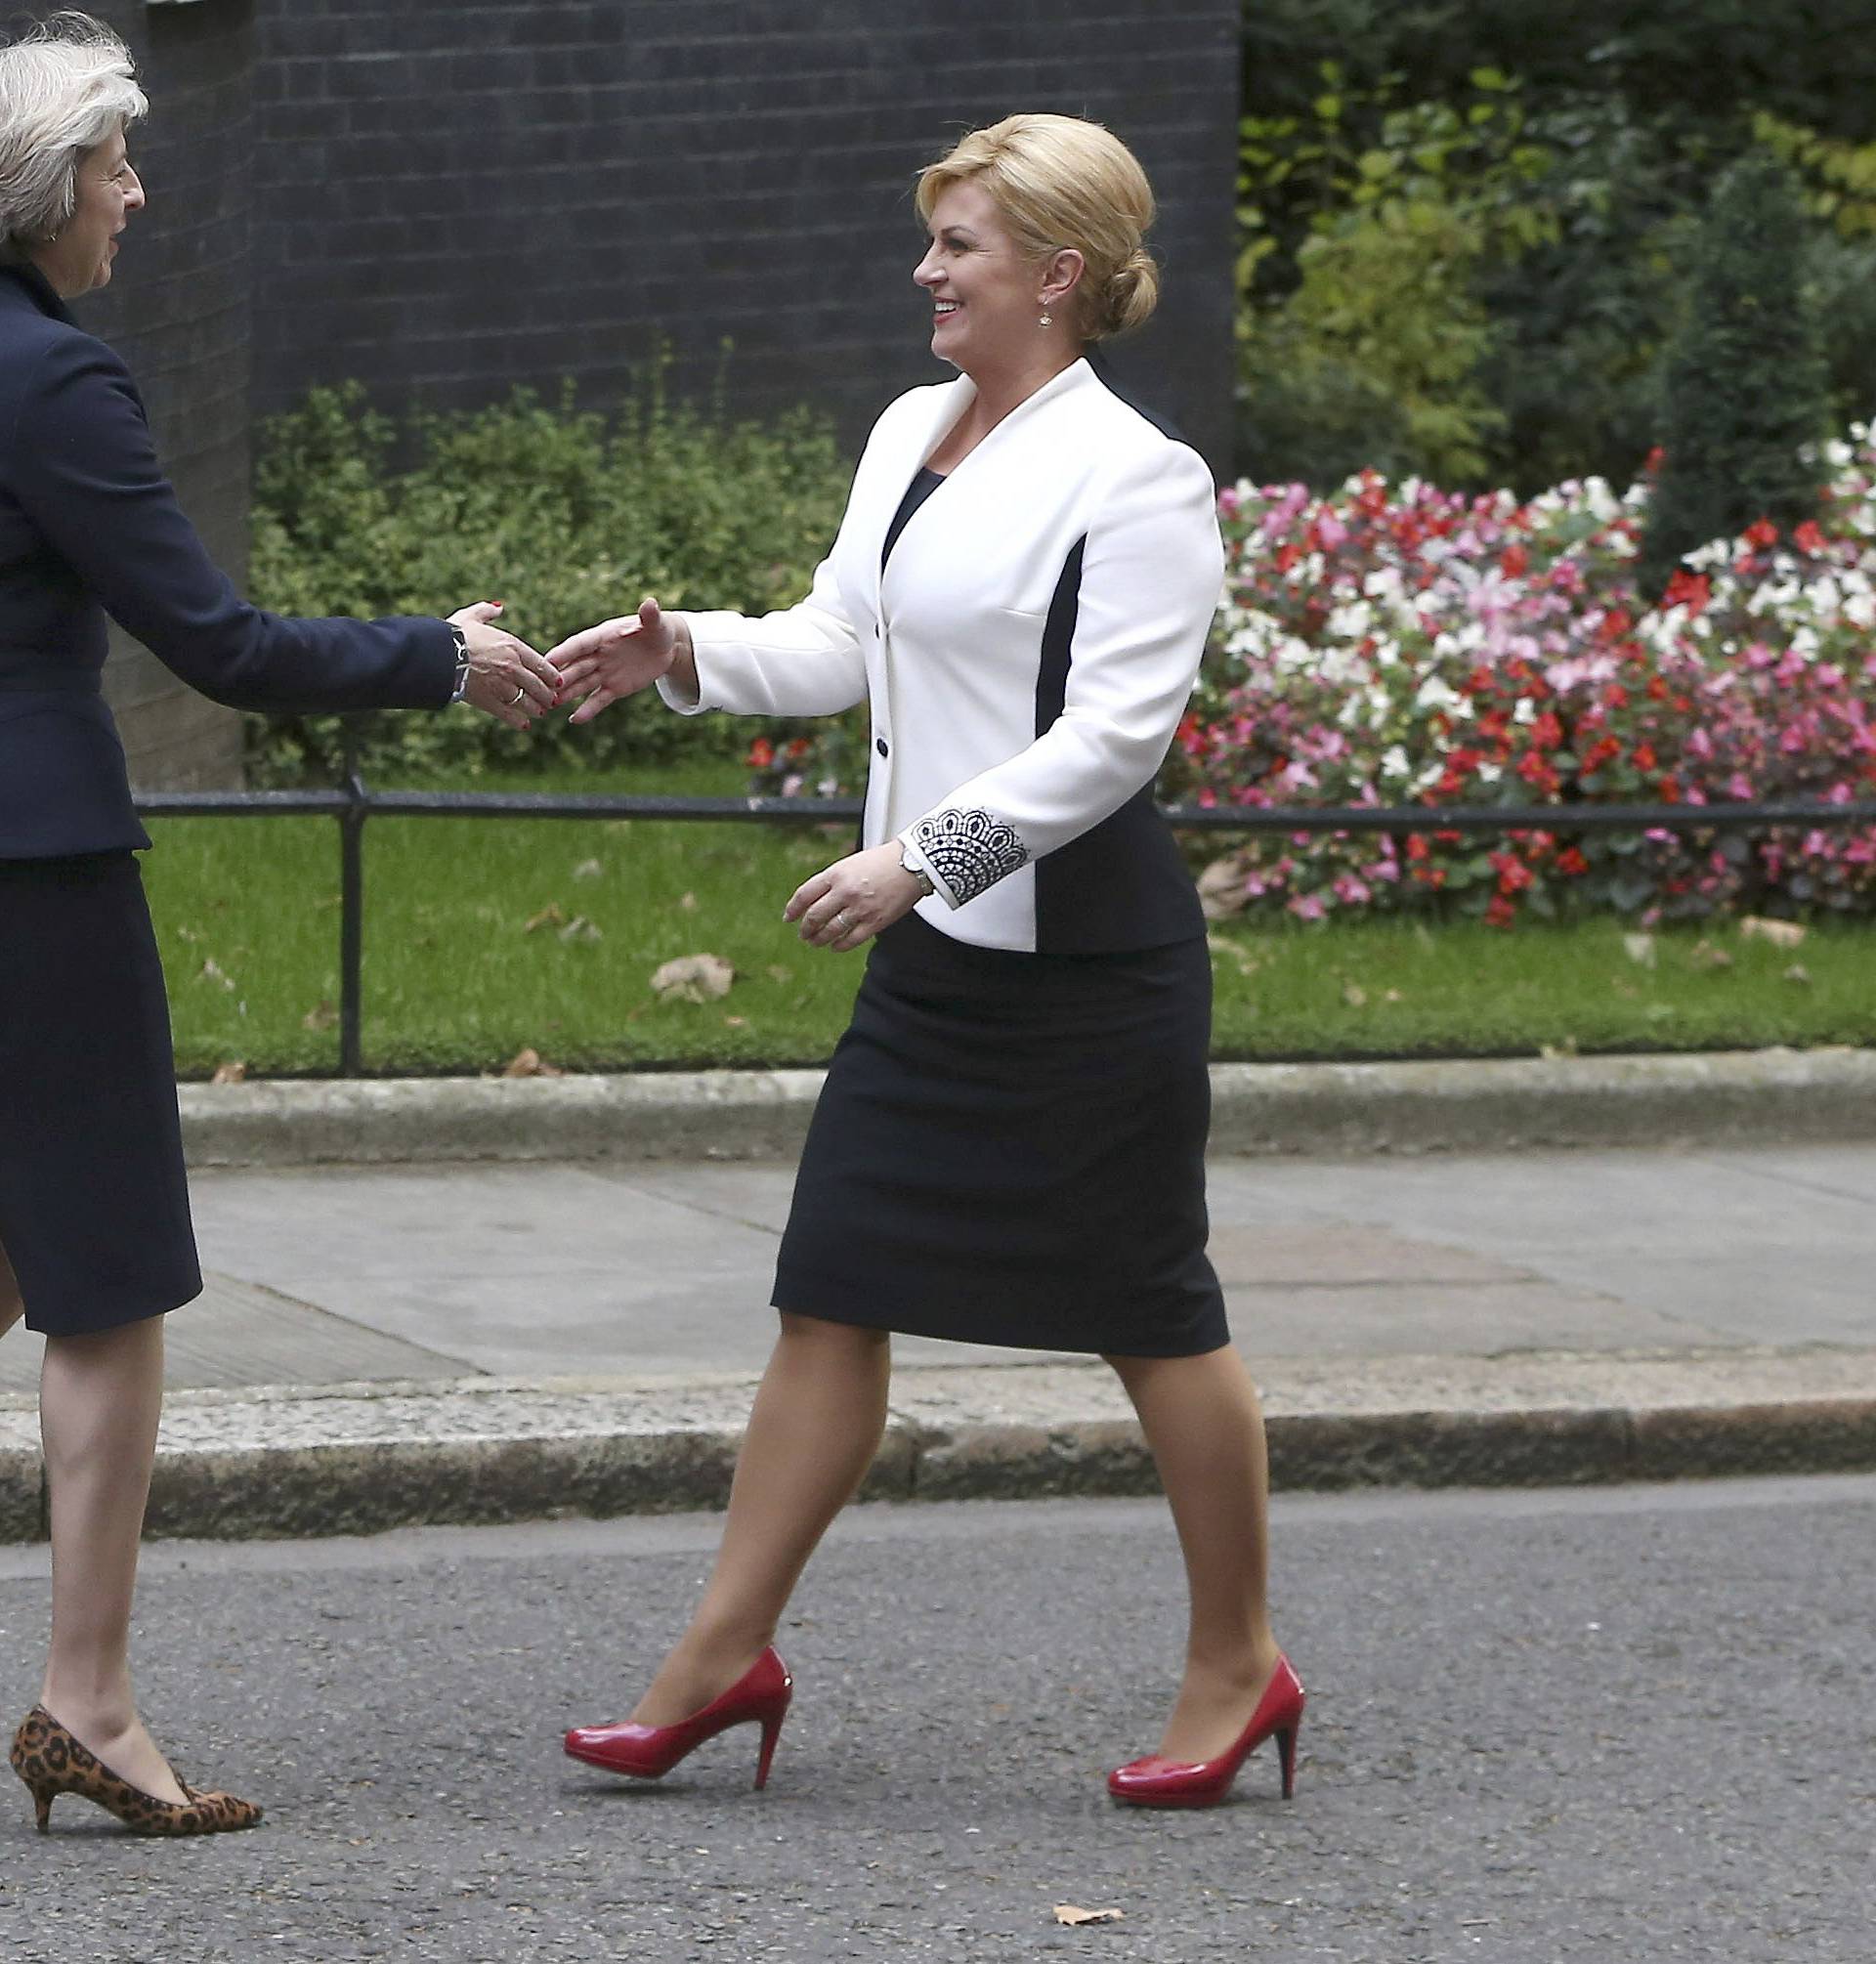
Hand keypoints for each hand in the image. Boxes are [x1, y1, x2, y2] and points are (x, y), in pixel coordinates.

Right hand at [450, 602, 557, 729]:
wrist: (438, 655)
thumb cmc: (452, 634)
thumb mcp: (471, 616)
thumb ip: (486, 611)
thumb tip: (498, 608)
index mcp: (512, 646)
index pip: (541, 664)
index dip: (552, 675)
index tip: (558, 681)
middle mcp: (513, 667)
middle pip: (538, 686)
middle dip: (547, 695)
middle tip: (552, 701)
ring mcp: (502, 686)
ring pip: (527, 702)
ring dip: (536, 709)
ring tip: (540, 712)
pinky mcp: (489, 702)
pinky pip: (510, 714)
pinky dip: (518, 721)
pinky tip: (524, 725)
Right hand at [548, 596, 684, 723]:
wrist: (664, 647)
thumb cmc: (656, 629)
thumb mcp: (655, 622)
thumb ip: (649, 615)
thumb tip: (650, 603)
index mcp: (603, 636)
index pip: (581, 644)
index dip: (566, 651)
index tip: (548, 659)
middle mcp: (599, 655)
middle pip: (576, 666)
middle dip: (561, 676)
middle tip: (544, 686)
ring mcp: (604, 672)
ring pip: (582, 684)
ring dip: (568, 693)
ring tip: (552, 704)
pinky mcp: (614, 688)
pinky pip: (599, 700)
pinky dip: (588, 710)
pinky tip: (575, 720)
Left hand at [785, 843, 923, 951]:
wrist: (913, 864)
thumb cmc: (883, 861)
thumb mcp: (850, 864)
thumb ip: (833, 880)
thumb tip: (815, 900)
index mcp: (836, 874)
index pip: (805, 895)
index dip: (793, 909)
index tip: (789, 917)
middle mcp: (845, 891)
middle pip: (814, 916)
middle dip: (805, 928)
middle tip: (803, 934)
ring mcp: (860, 908)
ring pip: (830, 930)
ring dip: (819, 939)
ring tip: (815, 942)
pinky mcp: (875, 922)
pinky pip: (851, 940)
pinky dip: (840, 946)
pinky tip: (835, 947)